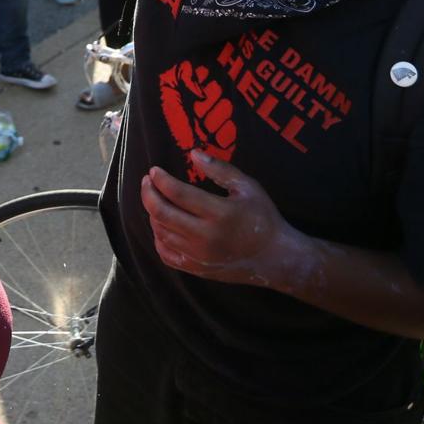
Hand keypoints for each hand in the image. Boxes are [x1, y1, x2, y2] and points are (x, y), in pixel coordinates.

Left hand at [140, 150, 298, 285]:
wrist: (276, 258)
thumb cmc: (263, 217)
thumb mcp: (247, 187)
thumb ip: (219, 169)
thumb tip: (193, 153)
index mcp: (218, 213)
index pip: (177, 193)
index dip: (160, 179)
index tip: (154, 170)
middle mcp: (205, 237)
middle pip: (161, 213)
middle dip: (148, 193)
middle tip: (147, 181)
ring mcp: (198, 256)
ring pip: (160, 232)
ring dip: (152, 213)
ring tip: (156, 199)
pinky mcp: (196, 269)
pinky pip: (166, 254)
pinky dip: (158, 237)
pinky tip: (162, 225)